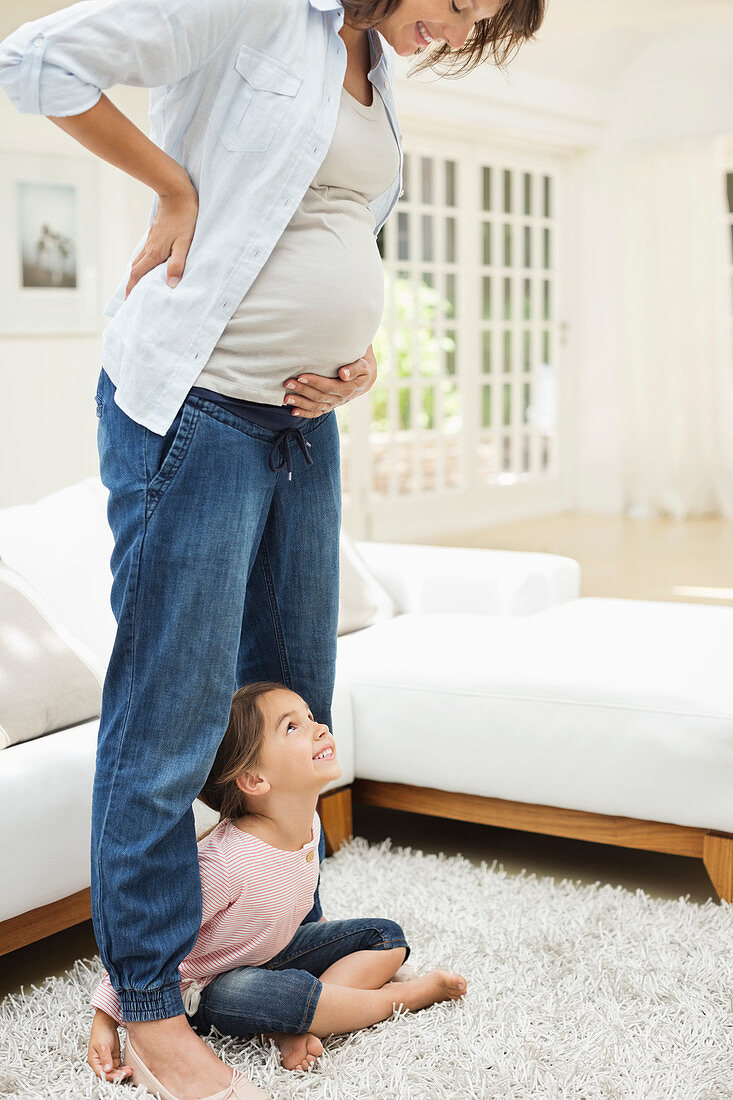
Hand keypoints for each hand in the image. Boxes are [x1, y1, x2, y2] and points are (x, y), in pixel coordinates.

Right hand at [87, 1008, 131, 1083]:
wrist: (107, 1022)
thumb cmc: (101, 1032)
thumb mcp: (102, 1046)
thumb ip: (105, 1058)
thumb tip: (107, 1070)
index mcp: (94, 1061)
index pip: (102, 1074)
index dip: (110, 1077)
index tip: (119, 1076)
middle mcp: (101, 1063)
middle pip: (109, 1074)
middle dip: (118, 1075)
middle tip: (127, 1073)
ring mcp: (108, 1060)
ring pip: (115, 1071)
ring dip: (122, 1072)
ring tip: (130, 1070)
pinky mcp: (114, 1057)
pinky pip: (119, 1066)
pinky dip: (123, 1068)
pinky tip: (128, 1067)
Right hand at [125, 173, 198, 298]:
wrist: (176, 192)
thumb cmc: (184, 218)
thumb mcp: (185, 243)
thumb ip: (178, 263)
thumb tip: (171, 283)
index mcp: (155, 253)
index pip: (138, 275)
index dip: (132, 289)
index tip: (128, 302)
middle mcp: (149, 248)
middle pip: (135, 270)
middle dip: (132, 285)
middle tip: (132, 298)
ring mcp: (151, 240)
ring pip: (139, 260)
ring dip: (136, 274)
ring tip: (138, 285)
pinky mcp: (154, 234)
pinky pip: (145, 252)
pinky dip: (143, 263)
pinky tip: (149, 265)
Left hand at [282, 345, 377, 418]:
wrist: (365, 379)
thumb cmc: (363, 368)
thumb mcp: (363, 365)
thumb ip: (354, 369)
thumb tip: (343, 373)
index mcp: (348, 389)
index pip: (329, 386)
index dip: (315, 382)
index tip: (301, 376)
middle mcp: (340, 399)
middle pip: (319, 396)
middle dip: (302, 390)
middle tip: (288, 383)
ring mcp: (334, 404)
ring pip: (315, 405)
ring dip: (300, 402)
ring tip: (286, 398)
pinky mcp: (329, 407)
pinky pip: (317, 413)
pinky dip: (305, 413)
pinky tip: (293, 411)